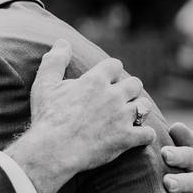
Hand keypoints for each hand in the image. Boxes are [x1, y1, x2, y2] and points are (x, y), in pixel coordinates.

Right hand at [7, 39, 155, 192]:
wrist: (53, 150)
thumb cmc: (47, 117)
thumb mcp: (44, 85)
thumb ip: (55, 61)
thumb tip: (62, 42)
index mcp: (95, 80)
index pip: (114, 64)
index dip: (110, 72)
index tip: (104, 80)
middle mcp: (113, 95)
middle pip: (135, 84)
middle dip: (128, 90)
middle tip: (117, 99)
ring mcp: (122, 117)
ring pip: (144, 107)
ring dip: (138, 111)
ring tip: (128, 117)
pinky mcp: (127, 138)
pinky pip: (148, 134)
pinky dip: (144, 135)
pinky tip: (136, 137)